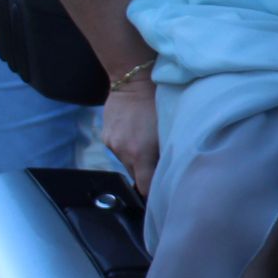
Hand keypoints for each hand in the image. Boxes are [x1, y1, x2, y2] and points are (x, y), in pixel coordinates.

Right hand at [104, 82, 160, 197]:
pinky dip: (129, 148)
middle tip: (161, 167)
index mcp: (141, 154)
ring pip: (128, 163)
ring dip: (138, 160)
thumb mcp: (169, 130)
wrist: (134, 80)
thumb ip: (167, 155)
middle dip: (148, 175)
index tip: (162, 197)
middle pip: (136, 176)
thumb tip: (171, 175)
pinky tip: (137, 135)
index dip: (153, 195)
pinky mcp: (106, 137)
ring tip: (148, 145)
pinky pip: (120, 151)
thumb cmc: (159, 104)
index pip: (145, 187)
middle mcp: (124, 152)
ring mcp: (112, 145)